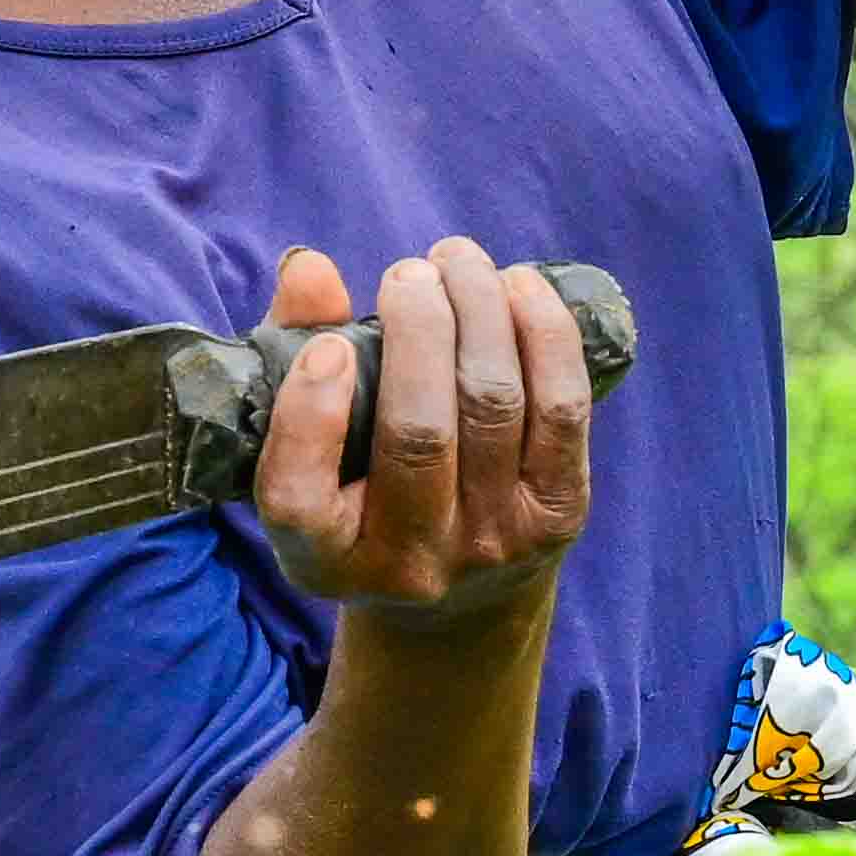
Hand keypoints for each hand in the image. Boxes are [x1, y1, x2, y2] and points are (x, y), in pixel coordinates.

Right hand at [248, 238, 594, 625]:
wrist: (460, 594)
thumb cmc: (360, 487)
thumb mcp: (309, 442)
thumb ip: (293, 350)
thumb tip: (310, 268)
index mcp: (324, 558)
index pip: (298, 497)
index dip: (311, 414)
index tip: (329, 347)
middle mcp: (410, 565)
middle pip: (419, 432)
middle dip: (419, 329)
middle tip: (408, 273)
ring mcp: (492, 544)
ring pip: (493, 405)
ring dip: (479, 310)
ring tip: (457, 261)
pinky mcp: (559, 515)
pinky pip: (562, 408)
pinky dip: (543, 333)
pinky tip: (518, 285)